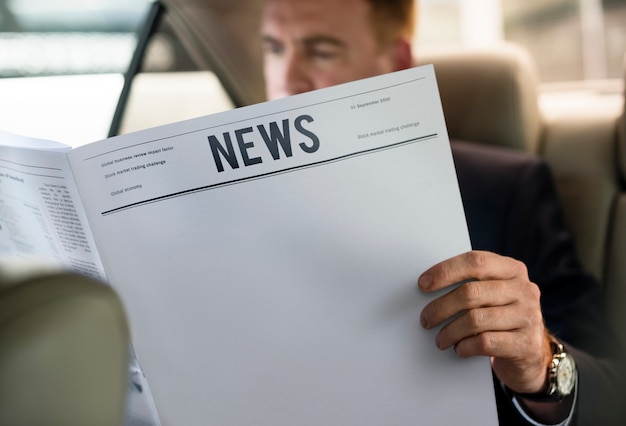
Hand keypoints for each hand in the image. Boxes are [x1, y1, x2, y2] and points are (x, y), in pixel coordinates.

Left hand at [418, 250, 551, 393]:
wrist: (530, 354)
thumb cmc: (500, 318)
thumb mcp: (492, 294)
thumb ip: (471, 284)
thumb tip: (428, 286)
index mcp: (513, 269)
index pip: (475, 262)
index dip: (445, 271)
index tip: (423, 284)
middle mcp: (524, 290)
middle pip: (471, 293)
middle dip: (441, 307)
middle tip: (426, 319)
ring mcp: (529, 316)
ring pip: (475, 319)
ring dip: (450, 331)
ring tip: (440, 339)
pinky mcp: (527, 344)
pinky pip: (485, 342)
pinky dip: (465, 346)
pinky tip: (459, 348)